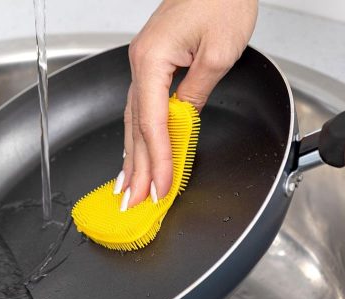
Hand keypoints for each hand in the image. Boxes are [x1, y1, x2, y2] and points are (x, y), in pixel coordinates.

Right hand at [117, 0, 257, 210]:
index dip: (157, 161)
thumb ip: (197, 93)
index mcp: (151, 61)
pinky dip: (139, 134)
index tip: (160, 188)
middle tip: (133, 200)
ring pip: (134, 120)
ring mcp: (144, 65)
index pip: (153, 124)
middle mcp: (141, 64)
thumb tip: (184, 122)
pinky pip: (142, 108)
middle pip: (136, 127)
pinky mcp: (153, 64)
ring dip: (132, 156)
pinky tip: (135, 150)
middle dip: (136, 168)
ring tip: (127, 186)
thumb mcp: (218, 52)